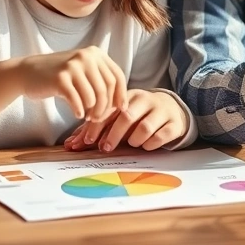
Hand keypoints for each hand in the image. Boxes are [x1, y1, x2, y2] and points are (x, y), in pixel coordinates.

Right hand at [18, 46, 126, 121]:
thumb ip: (101, 79)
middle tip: (98, 118)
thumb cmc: (60, 76)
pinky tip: (77, 114)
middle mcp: (86, 56)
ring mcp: (73, 66)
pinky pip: (78, 101)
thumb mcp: (83, 70)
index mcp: (96, 53)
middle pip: (106, 88)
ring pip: (93, 97)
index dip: (121, 95)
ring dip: (92, 111)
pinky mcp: (60, 78)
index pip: (117, 76)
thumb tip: (122, 103)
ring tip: (87, 116)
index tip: (121, 110)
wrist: (28, 72)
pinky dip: (79, 111)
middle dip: (105, 107)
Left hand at [63, 89, 188, 151]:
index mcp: (128, 96)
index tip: (88, 142)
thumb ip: (96, 129)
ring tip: (132, 144)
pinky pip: (161, 136)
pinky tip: (146, 145)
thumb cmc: (139, 115)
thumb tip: (70, 144)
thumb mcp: (119, 117)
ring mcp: (161, 111)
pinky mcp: (173, 123)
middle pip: (126, 116)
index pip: (110, 109)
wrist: (172, 109)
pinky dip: (151, 144)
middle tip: (105, 148)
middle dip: (113, 135)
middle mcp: (145, 100)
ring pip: (144, 128)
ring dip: (133, 140)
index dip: (97, 126)